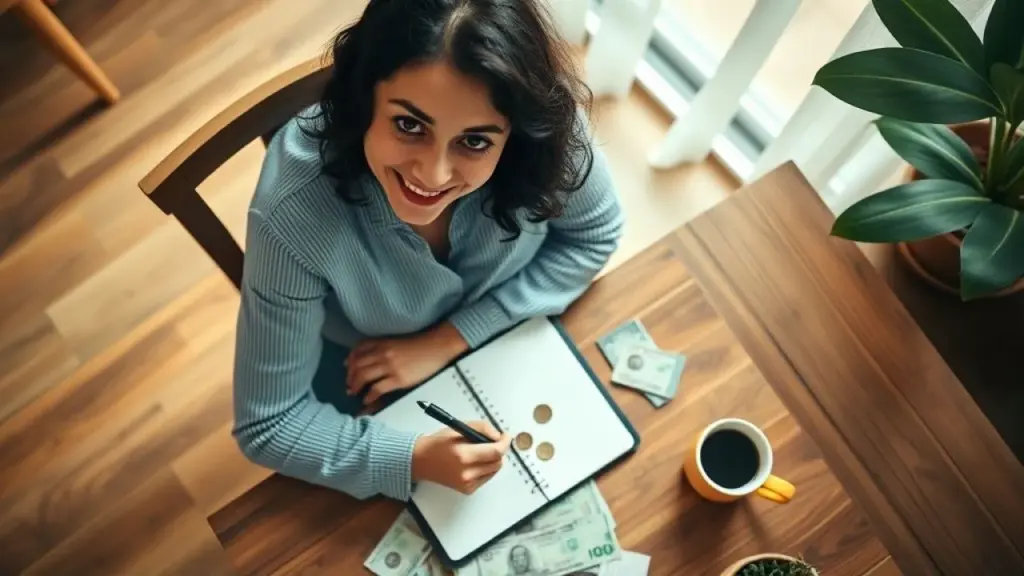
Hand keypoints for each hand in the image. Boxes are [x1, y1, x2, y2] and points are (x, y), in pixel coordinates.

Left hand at [346, 323, 468, 404]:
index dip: (350, 360)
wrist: (436, 347)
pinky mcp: (398, 379)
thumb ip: (381, 347)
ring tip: (353, 393)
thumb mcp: (396, 341)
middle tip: (349, 385)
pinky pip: (377, 389)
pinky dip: (369, 396)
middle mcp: (382, 353)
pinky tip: (366, 401)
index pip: (358, 350)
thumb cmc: (419, 344)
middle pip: (357, 366)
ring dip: (355, 386)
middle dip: (350, 377)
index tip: (347, 368)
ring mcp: (389, 367)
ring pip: (363, 377)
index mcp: (381, 342)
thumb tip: (368, 358)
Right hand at [411, 420, 512, 493]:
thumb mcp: (460, 427)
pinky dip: (485, 468)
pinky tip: (473, 462)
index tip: (506, 437)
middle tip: (492, 442)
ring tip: (479, 452)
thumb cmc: (438, 443)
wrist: (421, 461)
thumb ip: (483, 429)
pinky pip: (486, 477)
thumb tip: (499, 436)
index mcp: (463, 455)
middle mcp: (466, 472)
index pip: (496, 452)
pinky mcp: (467, 490)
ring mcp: (467, 484)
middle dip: (499, 450)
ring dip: (492, 459)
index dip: (504, 443)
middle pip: (498, 462)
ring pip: (494, 470)